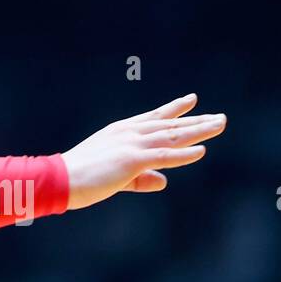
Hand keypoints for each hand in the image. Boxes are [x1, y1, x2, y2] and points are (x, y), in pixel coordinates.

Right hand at [62, 93, 225, 210]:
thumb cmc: (81, 177)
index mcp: (121, 131)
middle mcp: (128, 133)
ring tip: (219, 125)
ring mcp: (130, 144)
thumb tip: (163, 182)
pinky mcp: (131, 160)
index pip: (154, 117)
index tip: (192, 100)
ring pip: (172, 136)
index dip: (175, 109)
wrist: (60, 178)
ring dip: (198, 130)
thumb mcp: (115, 176)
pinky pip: (163, 155)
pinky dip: (184, 153)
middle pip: (169, 124)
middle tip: (220, 117)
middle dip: (196, 120)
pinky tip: (202, 150)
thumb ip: (141, 178)